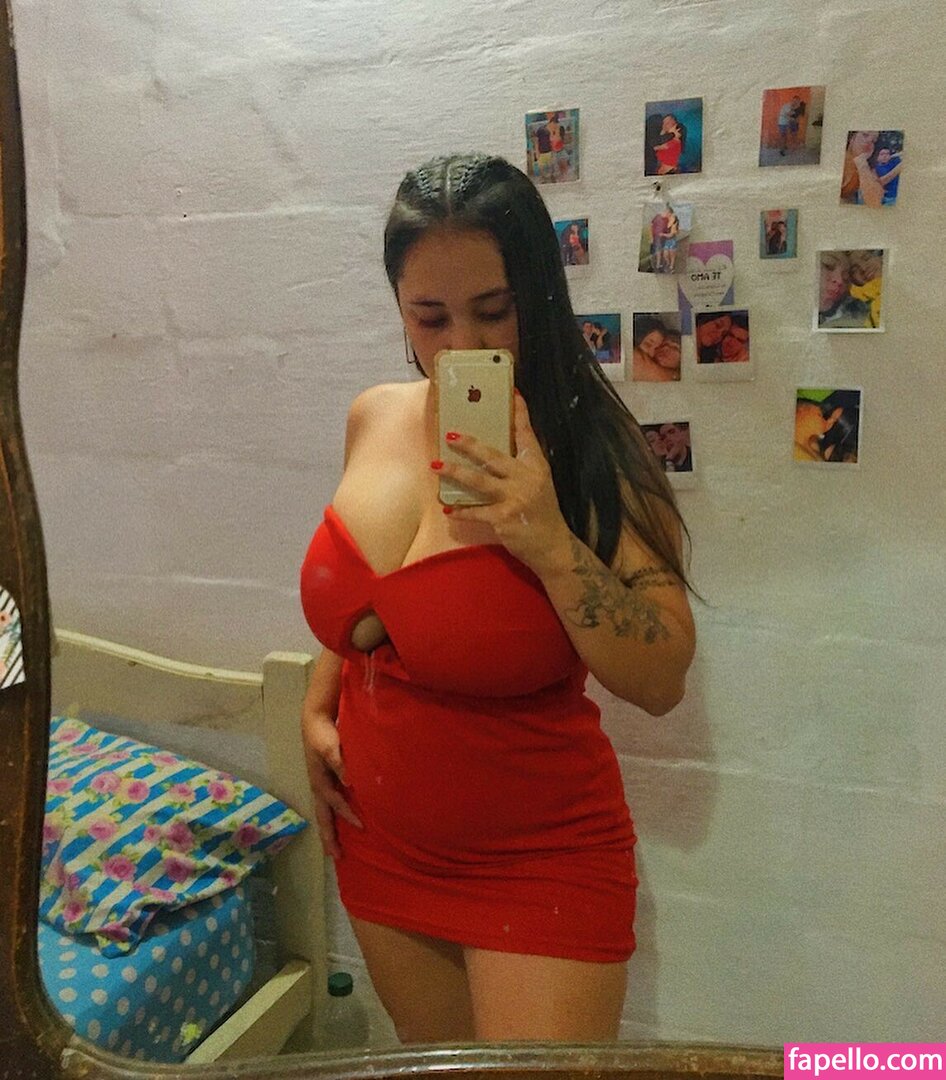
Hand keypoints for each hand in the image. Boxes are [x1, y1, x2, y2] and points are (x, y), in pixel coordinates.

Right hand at [301, 708, 361, 858]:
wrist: (315, 720)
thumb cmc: (323, 734)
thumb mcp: (330, 746)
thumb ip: (339, 762)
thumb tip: (349, 782)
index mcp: (320, 782)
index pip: (335, 804)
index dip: (347, 815)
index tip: (362, 826)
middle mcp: (319, 787)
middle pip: (323, 817)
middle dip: (329, 837)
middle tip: (337, 857)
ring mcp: (320, 784)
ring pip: (325, 813)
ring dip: (330, 830)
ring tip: (337, 848)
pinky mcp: (325, 780)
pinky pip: (330, 804)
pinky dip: (334, 817)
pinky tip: (344, 822)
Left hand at [435, 392, 572, 573]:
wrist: (553, 547)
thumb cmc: (543, 515)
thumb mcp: (539, 486)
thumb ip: (521, 469)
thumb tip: (495, 454)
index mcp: (537, 467)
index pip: (527, 435)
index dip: (520, 414)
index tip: (513, 394)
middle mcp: (527, 478)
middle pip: (493, 455)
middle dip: (470, 444)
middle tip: (450, 434)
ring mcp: (515, 497)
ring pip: (479, 480)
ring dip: (455, 472)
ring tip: (436, 464)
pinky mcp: (504, 517)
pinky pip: (477, 511)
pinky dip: (461, 510)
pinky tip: (447, 508)